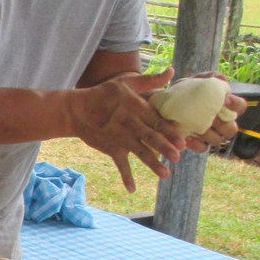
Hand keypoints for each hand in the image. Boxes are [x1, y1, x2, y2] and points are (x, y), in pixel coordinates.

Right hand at [73, 67, 183, 192]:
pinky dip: (125, 177)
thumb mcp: (126, 82)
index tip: (182, 140)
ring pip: (139, 152)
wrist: (77, 110)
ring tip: (165, 174)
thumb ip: (150, 80)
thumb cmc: (103, 94)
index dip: (170, 131)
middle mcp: (130, 124)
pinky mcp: (111, 148)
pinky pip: (120, 165)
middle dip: (164, 148)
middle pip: (150, 138)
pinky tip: (132, 189)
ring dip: (152, 163)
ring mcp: (120, 138)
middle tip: (177, 157)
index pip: (156, 121)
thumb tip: (172, 70)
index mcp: (136, 108)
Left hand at [182, 72, 246, 151]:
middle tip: (212, 117)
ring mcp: (209, 134)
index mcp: (224, 105)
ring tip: (196, 126)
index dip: (236, 105)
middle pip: (232, 129)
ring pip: (218, 139)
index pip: (240, 107)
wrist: (163, 103)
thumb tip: (222, 79)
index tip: (225, 100)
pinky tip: (187, 137)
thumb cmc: (183, 90)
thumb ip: (208, 77)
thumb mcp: (194, 81)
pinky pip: (202, 147)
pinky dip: (196, 143)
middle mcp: (220, 122)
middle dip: (223, 124)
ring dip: (208, 133)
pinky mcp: (196, 142)